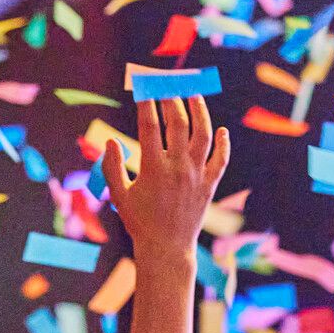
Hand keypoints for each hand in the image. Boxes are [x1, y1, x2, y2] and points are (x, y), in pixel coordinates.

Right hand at [104, 98, 229, 271]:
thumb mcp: (119, 195)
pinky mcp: (209, 185)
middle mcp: (178, 167)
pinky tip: (221, 130)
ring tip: (194, 95)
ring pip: (203, 135)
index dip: (146, 103)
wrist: (167, 249)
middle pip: (177, 123)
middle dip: (171, 98)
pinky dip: (223, 144)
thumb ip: (113, 167)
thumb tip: (111, 141)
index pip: (149, 126)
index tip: (143, 86)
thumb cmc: (140, 223)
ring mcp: (196, 175)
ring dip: (200, 111)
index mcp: (153, 168)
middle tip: (166, 83)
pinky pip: (220, 160)